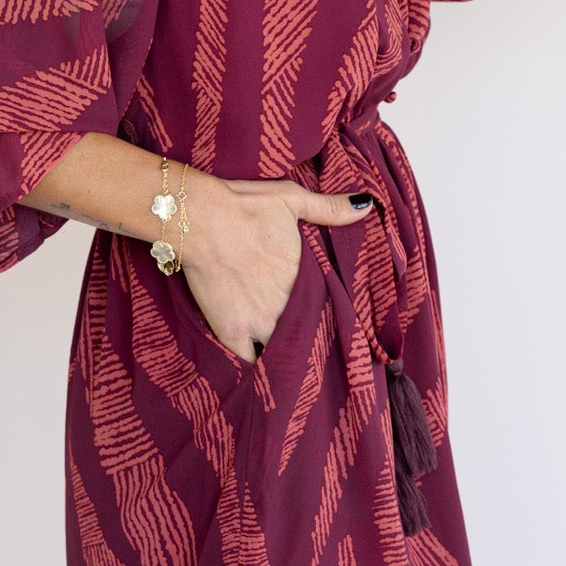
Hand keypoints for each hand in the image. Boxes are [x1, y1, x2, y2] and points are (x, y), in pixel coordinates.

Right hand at [179, 175, 375, 361]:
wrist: (198, 219)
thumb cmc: (243, 206)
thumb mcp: (291, 198)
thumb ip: (329, 207)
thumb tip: (366, 205)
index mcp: (305, 277)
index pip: (327, 306)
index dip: (325, 311)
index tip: (325, 314)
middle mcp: (287, 305)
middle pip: (306, 330)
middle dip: (306, 332)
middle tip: (308, 338)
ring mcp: (260, 321)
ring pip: (282, 349)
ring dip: (284, 351)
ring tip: (287, 357)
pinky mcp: (231, 331)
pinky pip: (249, 362)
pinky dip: (255, 365)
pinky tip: (259, 366)